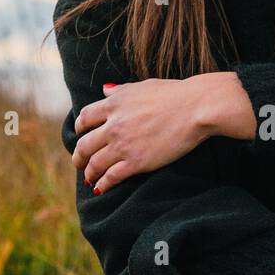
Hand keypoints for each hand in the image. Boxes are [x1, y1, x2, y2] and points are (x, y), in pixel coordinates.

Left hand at [72, 78, 204, 192]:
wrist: (195, 108)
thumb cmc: (174, 94)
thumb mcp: (142, 86)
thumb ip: (120, 90)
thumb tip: (105, 90)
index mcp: (114, 104)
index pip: (84, 118)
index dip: (79, 129)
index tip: (80, 134)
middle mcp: (113, 125)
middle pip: (84, 144)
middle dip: (79, 156)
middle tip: (79, 162)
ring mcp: (123, 145)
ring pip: (94, 163)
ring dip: (89, 172)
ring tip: (90, 178)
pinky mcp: (137, 162)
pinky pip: (111, 177)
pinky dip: (103, 184)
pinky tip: (101, 188)